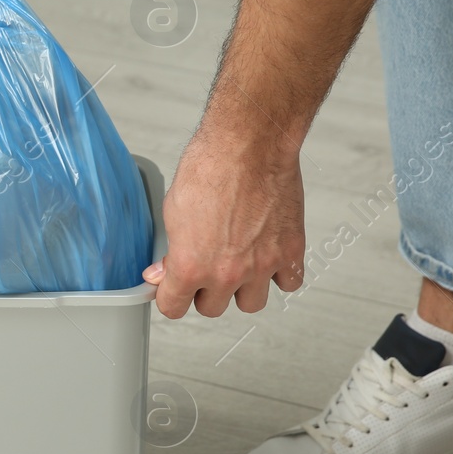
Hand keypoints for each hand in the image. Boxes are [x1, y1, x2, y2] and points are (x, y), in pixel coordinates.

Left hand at [143, 129, 306, 317]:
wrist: (250, 145)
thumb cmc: (211, 167)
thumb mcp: (173, 211)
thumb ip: (170, 251)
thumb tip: (162, 273)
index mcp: (191, 266)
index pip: (173, 308)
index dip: (170, 297)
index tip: (173, 289)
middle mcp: (227, 273)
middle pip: (212, 308)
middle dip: (205, 290)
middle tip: (207, 266)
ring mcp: (262, 266)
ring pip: (250, 303)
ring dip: (242, 289)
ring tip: (238, 262)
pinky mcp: (290, 252)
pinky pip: (288, 283)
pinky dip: (280, 275)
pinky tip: (268, 256)